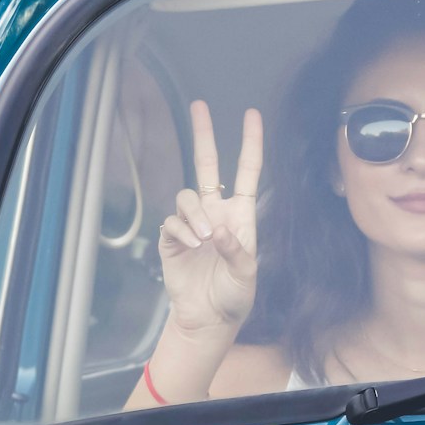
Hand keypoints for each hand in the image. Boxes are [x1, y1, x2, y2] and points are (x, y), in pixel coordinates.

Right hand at [157, 100, 263, 334]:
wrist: (208, 318)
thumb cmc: (234, 296)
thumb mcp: (245, 275)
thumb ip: (235, 252)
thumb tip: (218, 230)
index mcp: (241, 215)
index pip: (247, 172)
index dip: (251, 144)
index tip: (252, 115)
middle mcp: (216, 212)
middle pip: (206, 165)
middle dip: (203, 135)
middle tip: (199, 106)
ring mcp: (193, 224)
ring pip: (186, 196)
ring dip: (194, 214)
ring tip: (203, 238)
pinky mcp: (172, 239)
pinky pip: (172, 222)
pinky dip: (180, 230)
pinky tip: (190, 245)